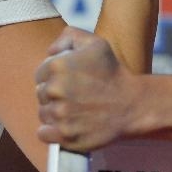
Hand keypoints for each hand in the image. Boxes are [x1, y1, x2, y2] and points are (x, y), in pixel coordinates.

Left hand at [35, 27, 137, 151]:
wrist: (131, 104)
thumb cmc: (112, 72)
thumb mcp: (96, 43)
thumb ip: (69, 36)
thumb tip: (50, 51)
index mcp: (57, 66)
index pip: (40, 75)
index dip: (53, 78)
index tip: (70, 81)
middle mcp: (55, 90)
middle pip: (40, 95)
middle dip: (54, 95)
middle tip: (75, 96)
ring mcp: (60, 114)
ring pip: (43, 114)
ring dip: (55, 112)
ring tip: (75, 109)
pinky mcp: (65, 135)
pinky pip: (43, 133)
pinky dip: (52, 131)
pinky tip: (68, 124)